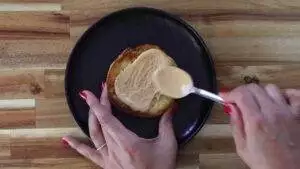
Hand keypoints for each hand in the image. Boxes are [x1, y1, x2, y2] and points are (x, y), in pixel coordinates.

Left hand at [62, 84, 176, 168]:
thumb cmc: (160, 168)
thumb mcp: (167, 145)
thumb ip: (167, 124)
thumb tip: (172, 106)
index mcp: (127, 142)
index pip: (107, 119)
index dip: (98, 104)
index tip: (90, 92)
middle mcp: (114, 149)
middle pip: (101, 123)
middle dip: (99, 105)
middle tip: (100, 91)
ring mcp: (108, 158)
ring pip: (94, 134)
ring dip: (90, 118)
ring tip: (88, 103)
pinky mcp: (106, 165)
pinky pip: (89, 154)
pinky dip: (77, 146)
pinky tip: (66, 140)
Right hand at [223, 84, 299, 168]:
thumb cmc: (267, 165)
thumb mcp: (242, 147)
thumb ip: (235, 124)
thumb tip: (231, 108)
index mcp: (256, 121)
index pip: (241, 94)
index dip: (230, 93)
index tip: (225, 97)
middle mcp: (273, 113)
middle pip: (254, 87)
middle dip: (242, 92)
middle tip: (237, 100)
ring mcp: (288, 112)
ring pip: (271, 88)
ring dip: (260, 92)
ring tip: (257, 103)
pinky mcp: (299, 114)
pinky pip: (294, 94)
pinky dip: (284, 93)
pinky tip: (278, 101)